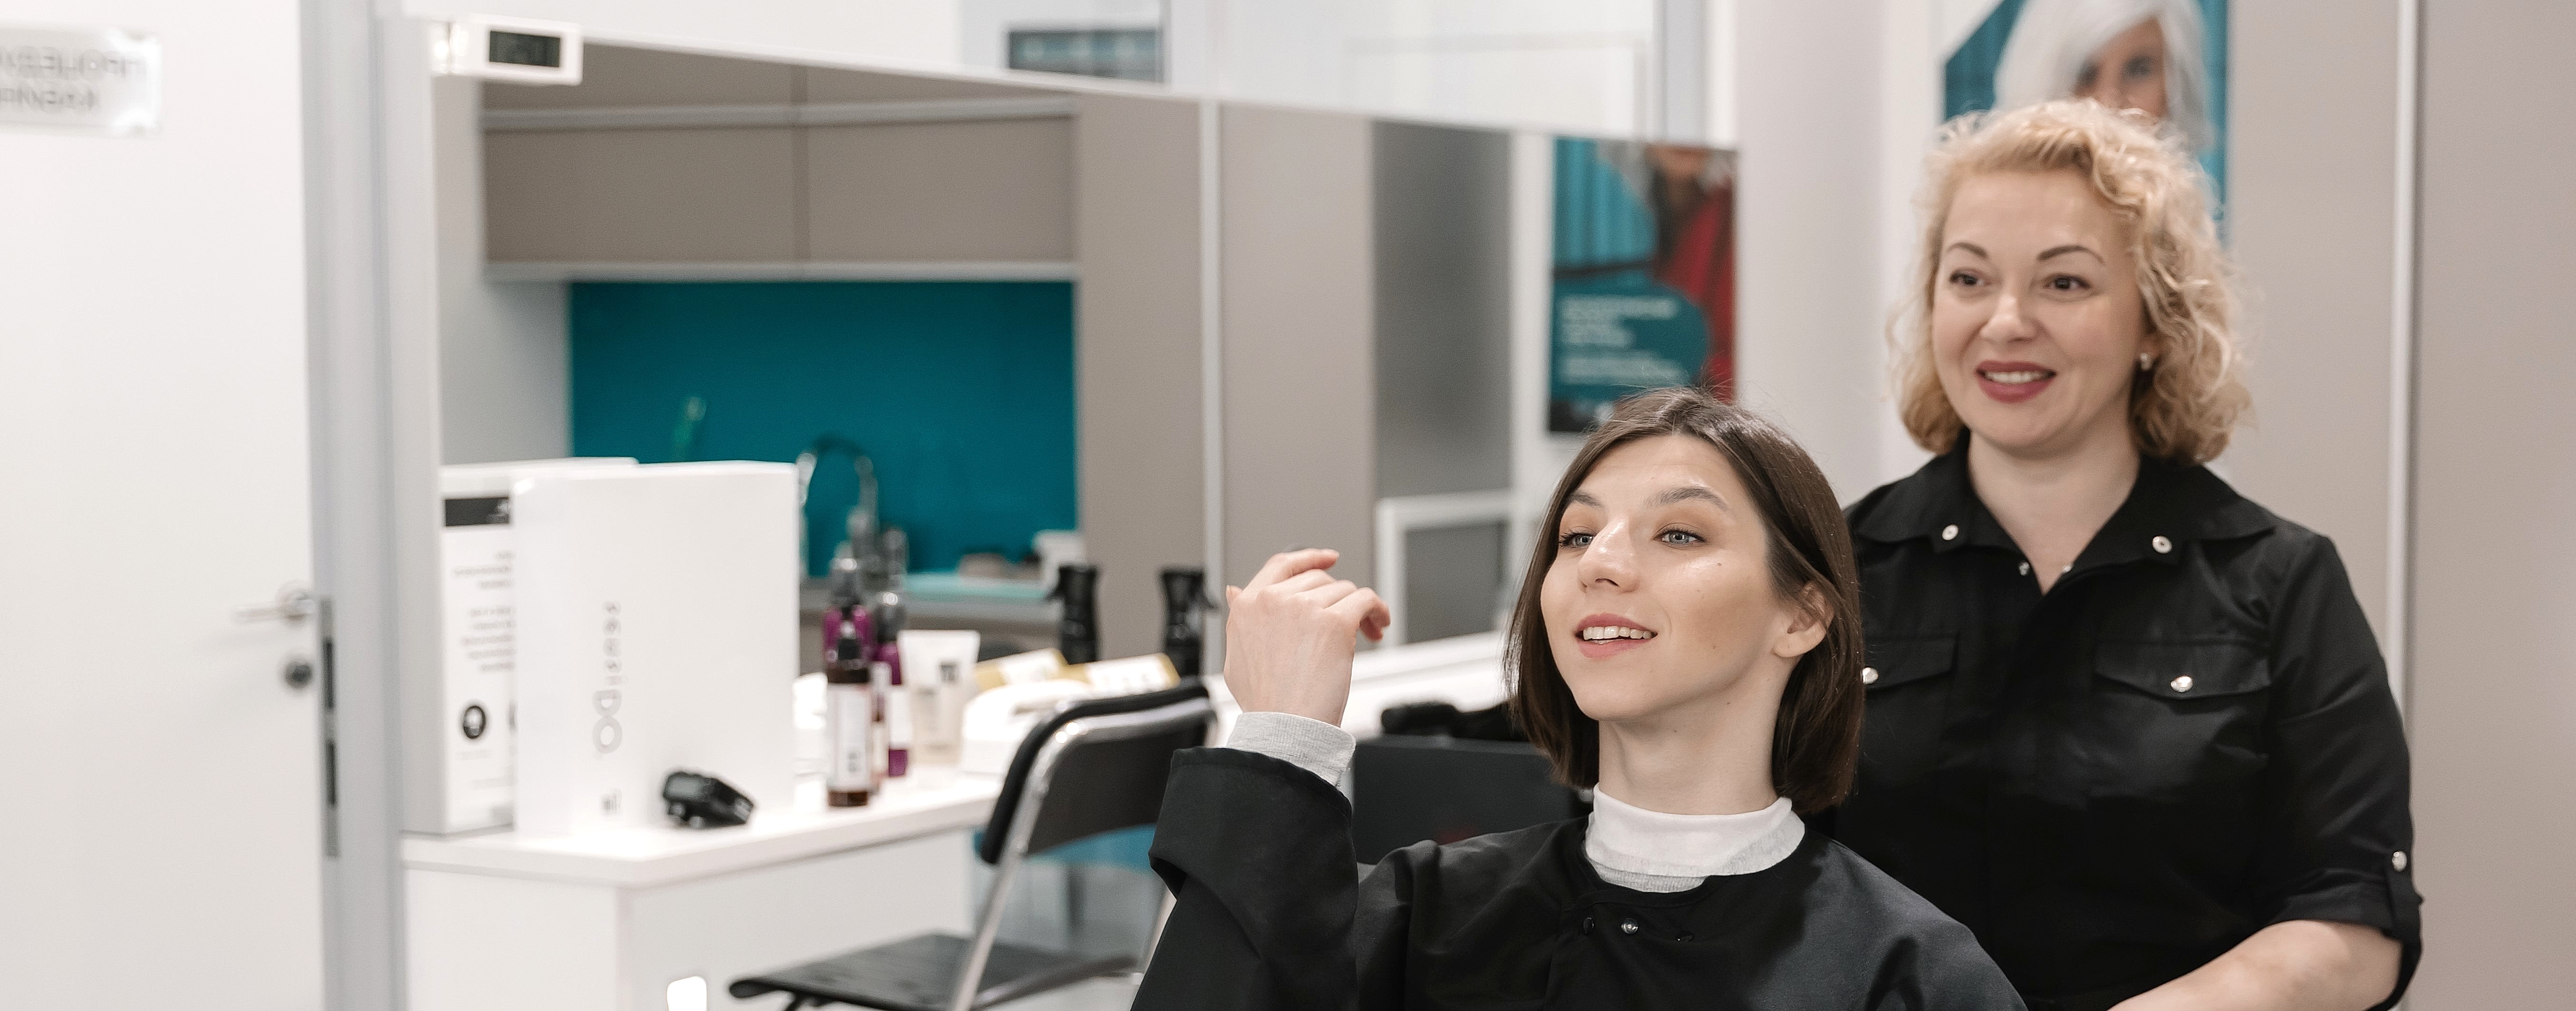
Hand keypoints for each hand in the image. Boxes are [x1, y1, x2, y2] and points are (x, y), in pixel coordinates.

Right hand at [1220, 549, 1390, 724]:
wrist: (1284, 726)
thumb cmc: (1264, 701)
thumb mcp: (1236, 655)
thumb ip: (1239, 619)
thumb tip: (1234, 592)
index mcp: (1248, 605)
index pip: (1281, 565)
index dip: (1308, 557)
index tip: (1328, 558)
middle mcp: (1274, 600)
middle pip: (1319, 580)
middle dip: (1337, 598)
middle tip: (1350, 621)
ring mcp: (1305, 608)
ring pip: (1344, 590)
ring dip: (1358, 609)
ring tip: (1365, 632)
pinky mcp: (1334, 621)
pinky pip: (1365, 599)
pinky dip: (1377, 609)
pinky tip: (1379, 624)